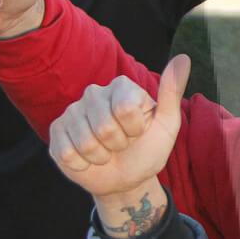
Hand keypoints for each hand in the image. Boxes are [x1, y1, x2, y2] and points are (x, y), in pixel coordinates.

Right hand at [49, 56, 189, 230]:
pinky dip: (84, 165)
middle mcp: (94, 93)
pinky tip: (89, 159)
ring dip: (101, 156)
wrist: (126, 180)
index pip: (125, 108)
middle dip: (118, 144)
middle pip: (104, 127)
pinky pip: (67, 153)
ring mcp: (71, 112)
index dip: (134, 129)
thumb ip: (172, 93)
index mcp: (121, 87)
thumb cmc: (148, 150)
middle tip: (121, 144)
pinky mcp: (56, 132)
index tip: (138, 131)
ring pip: (85, 142)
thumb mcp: (167, 125)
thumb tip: (183, 59)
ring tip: (106, 151)